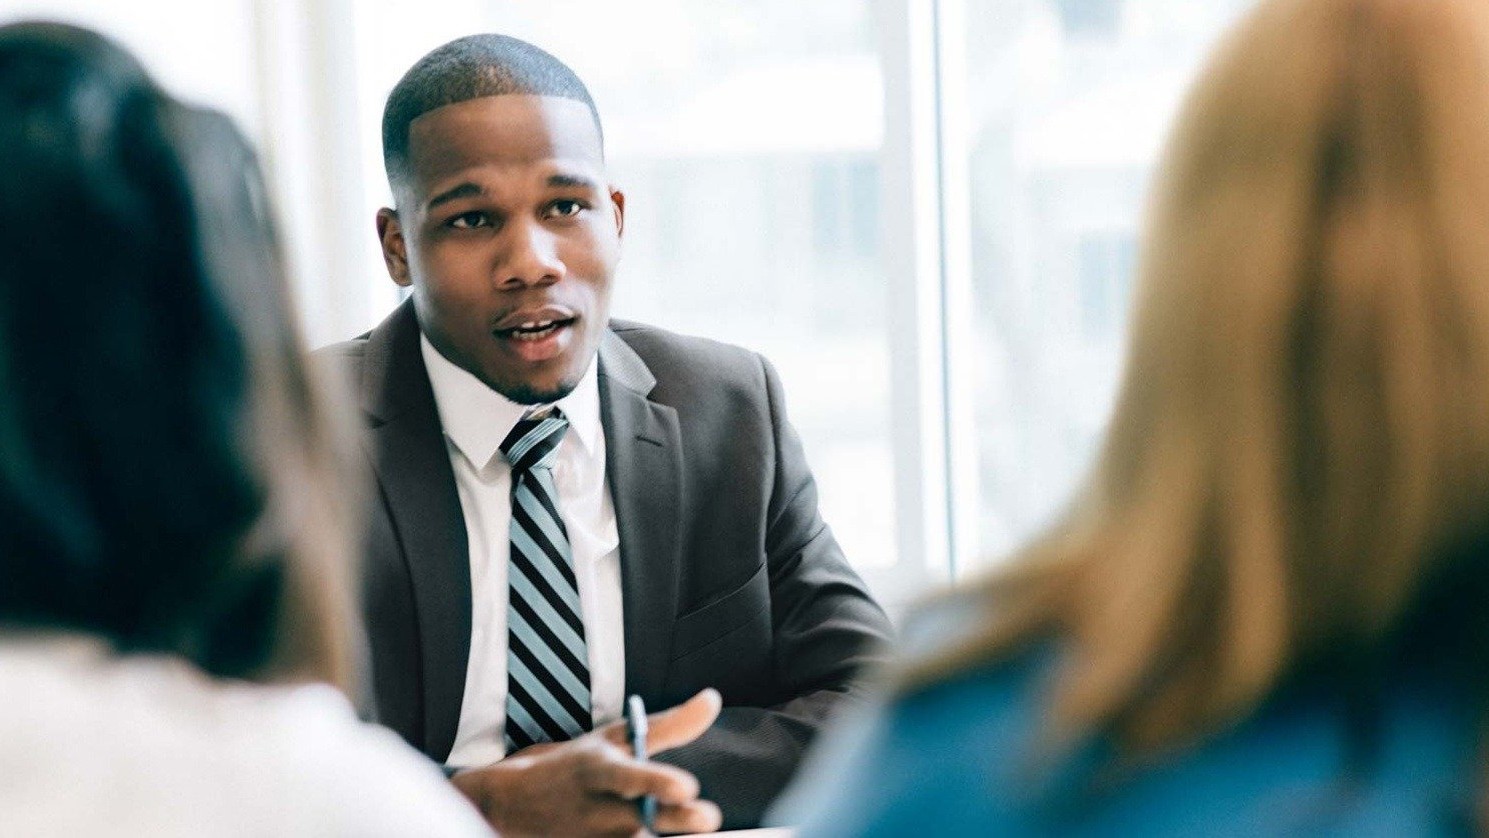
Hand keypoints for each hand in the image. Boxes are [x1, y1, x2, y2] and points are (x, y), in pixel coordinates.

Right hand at [451, 689, 723, 835]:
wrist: (516, 804)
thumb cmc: (578, 766)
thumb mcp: (616, 739)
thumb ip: (669, 726)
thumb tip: (713, 699)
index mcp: (599, 769)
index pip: (629, 777)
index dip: (656, 784)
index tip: (686, 787)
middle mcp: (596, 810)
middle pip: (641, 823)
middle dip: (676, 823)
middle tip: (708, 818)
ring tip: (692, 834)